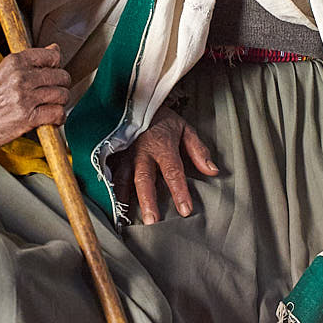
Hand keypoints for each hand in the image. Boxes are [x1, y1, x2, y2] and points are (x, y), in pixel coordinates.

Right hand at [0, 45, 69, 151]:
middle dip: (62, 87)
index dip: (57, 67)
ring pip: (62, 95)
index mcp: (14, 62)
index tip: (52, 75)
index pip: (52, 56)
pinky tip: (51, 120)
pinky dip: (58, 118)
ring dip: (60, 103)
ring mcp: (24, 97)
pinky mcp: (27, 117)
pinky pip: (57, 114)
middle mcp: (20, 76)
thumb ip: (30, 62)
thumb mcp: (5, 73)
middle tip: (53, 95)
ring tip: (51, 107)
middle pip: (61, 76)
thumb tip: (55, 48)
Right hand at [112, 105, 218, 224]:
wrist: (135, 101)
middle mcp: (141, 152)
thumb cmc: (162, 119)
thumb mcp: (185, 129)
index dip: (179, 192)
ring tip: (126, 221)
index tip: (185, 210)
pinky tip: (111, 206)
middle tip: (152, 221)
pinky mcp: (111, 155)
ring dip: (125, 200)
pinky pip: (110, 175)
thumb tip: (213, 171)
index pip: (173, 171)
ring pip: (123, 179)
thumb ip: (198, 150)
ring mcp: (124, 154)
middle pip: (144, 178)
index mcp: (162, 146)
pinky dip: (109, 191)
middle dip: (148, 200)